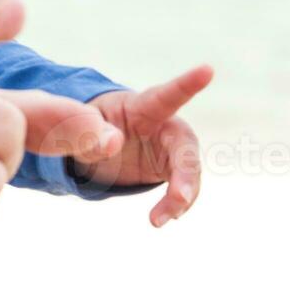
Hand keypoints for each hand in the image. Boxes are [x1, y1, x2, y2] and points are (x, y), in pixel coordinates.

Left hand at [80, 65, 212, 226]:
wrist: (95, 142)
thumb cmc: (90, 123)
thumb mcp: (82, 124)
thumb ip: (93, 130)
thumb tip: (112, 143)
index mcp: (142, 106)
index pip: (166, 95)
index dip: (186, 83)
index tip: (207, 69)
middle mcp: (165, 125)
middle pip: (185, 147)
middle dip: (186, 172)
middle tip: (181, 197)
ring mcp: (171, 148)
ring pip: (188, 172)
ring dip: (181, 196)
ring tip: (161, 219)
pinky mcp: (171, 168)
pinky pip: (181, 187)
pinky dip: (175, 205)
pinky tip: (163, 218)